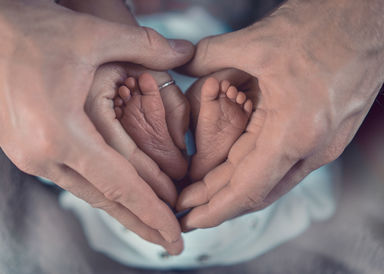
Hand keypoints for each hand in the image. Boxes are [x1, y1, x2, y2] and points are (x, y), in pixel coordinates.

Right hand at [0, 0, 192, 253]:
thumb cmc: (29, 30)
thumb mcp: (92, 34)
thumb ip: (146, 45)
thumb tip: (187, 51)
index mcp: (60, 133)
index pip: (120, 185)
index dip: (153, 213)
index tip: (176, 238)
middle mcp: (42, 155)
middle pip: (105, 200)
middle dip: (142, 223)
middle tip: (171, 243)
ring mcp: (30, 156)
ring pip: (89, 192)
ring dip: (123, 209)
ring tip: (152, 224)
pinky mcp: (26, 149)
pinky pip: (73, 179)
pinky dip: (102, 189)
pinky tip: (118, 194)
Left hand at [177, 0, 383, 229]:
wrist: (371, 20)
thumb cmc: (324, 28)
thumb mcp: (257, 42)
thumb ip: (210, 56)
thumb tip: (182, 63)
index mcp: (294, 131)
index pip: (246, 189)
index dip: (214, 209)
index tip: (189, 219)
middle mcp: (312, 148)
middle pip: (255, 190)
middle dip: (217, 202)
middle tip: (184, 206)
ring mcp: (322, 144)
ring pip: (270, 180)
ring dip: (235, 189)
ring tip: (203, 193)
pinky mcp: (324, 136)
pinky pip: (283, 164)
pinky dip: (254, 172)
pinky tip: (234, 170)